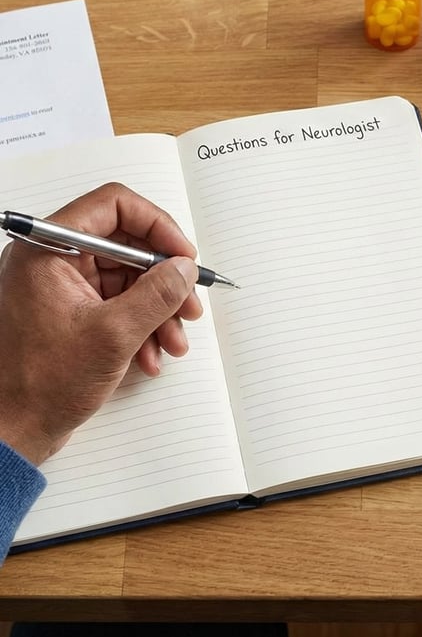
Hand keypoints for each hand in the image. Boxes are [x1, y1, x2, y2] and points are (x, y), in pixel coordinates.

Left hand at [0, 183, 202, 465]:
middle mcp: (53, 260)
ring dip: (158, 310)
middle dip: (164, 280)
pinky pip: (118, 304)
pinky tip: (150, 355)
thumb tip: (184, 268)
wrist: (10, 430)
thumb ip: (157, 294)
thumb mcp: (113, 335)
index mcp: (48, 250)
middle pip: (127, 246)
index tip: (183, 257)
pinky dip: (141, 326)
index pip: (114, 206)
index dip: (158, 227)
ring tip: (173, 341)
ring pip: (128, 279)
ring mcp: (61, 287)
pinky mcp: (71, 312)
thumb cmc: (39, 385)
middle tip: (189, 305)